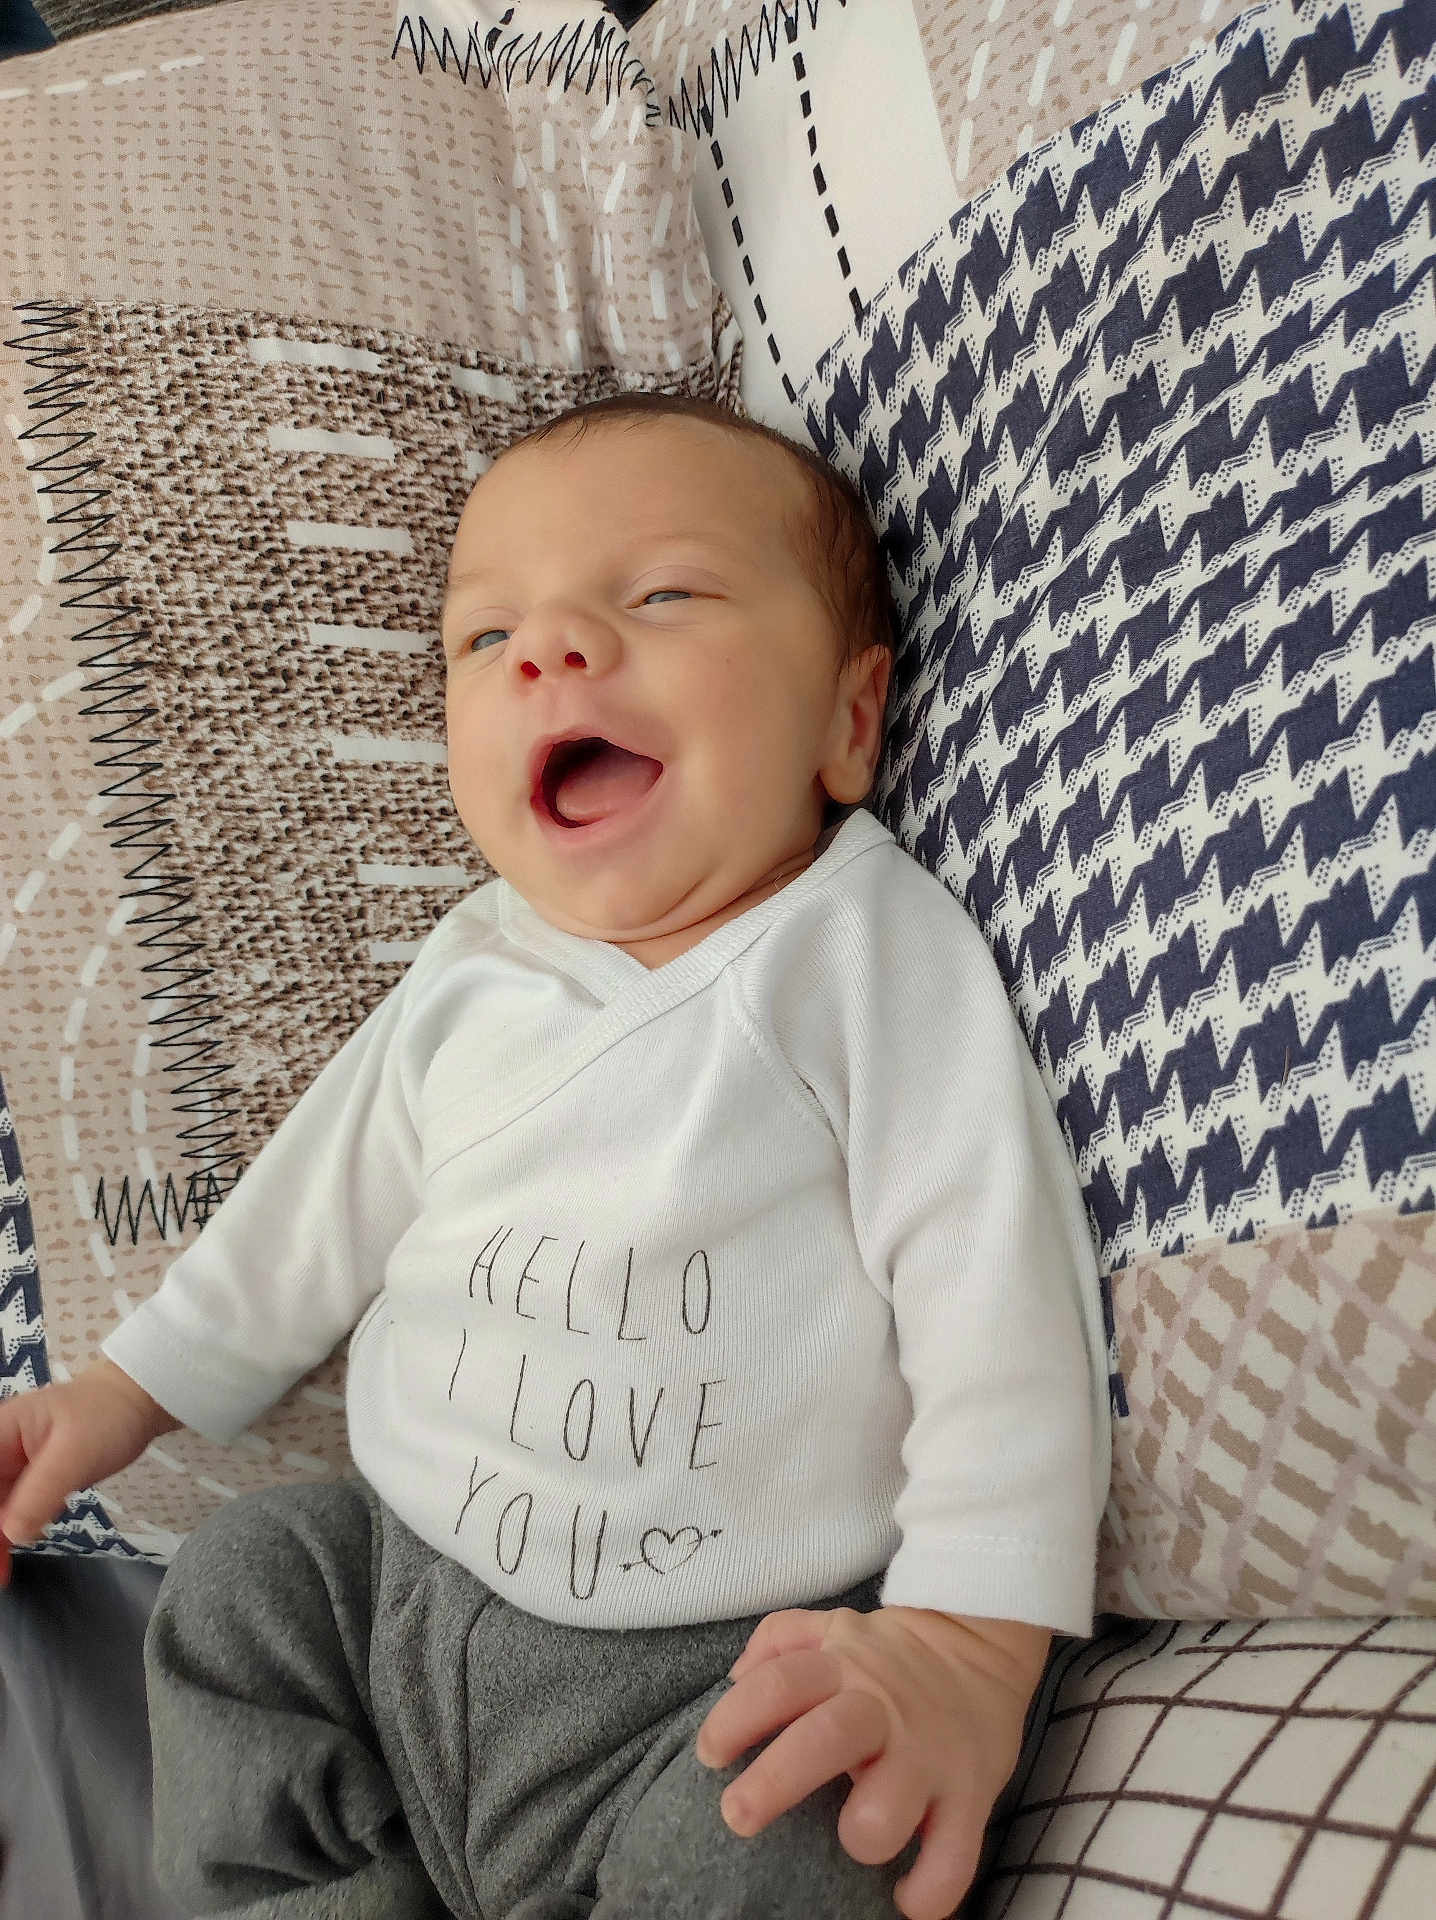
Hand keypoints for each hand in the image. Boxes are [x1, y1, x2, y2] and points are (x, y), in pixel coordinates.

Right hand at [0, 1358, 178, 1584]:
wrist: (136, 1401)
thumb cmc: (106, 1418)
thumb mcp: (74, 1456)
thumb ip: (39, 1494)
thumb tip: (10, 1534)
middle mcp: (0, 1450)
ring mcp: (13, 1464)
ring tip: (1, 1575)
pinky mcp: (31, 1478)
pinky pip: (11, 1509)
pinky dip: (8, 1534)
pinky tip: (7, 1559)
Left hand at [695, 1604, 1048, 1919]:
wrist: (982, 1644)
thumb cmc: (889, 1654)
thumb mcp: (833, 1626)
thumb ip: (779, 1640)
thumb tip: (733, 1678)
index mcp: (843, 1668)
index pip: (778, 1684)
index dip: (735, 1718)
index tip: (710, 1755)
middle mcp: (883, 1709)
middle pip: (824, 1739)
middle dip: (774, 1782)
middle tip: (737, 1816)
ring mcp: (928, 1754)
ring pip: (890, 1805)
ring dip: (862, 1833)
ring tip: (848, 1843)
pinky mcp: (971, 1795)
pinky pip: (954, 1856)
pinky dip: (928, 1891)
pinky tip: (904, 1899)